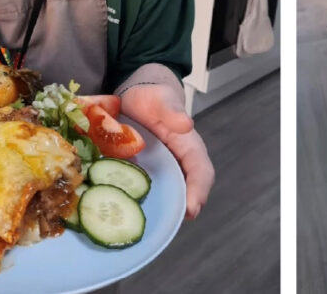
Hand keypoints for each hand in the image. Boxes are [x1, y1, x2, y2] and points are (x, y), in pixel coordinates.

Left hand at [107, 85, 213, 219]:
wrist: (134, 97)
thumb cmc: (152, 97)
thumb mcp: (161, 98)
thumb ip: (172, 109)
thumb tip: (186, 124)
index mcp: (188, 146)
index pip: (201, 170)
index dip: (199, 190)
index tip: (192, 208)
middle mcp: (178, 163)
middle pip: (189, 190)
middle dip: (183, 209)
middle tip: (171, 226)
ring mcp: (161, 171)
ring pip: (169, 194)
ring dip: (163, 210)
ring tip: (150, 227)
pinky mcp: (143, 174)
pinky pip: (145, 192)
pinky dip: (140, 203)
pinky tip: (125, 212)